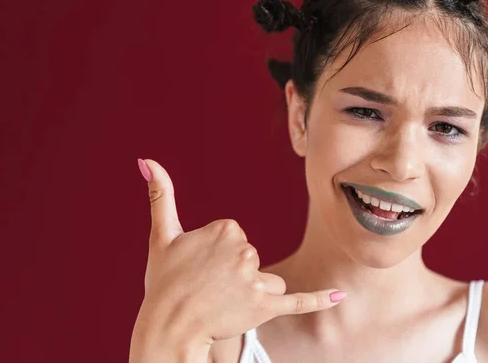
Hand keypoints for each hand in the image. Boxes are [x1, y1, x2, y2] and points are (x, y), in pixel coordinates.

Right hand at [130, 159, 344, 360]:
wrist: (167, 328)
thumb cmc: (164, 282)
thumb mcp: (162, 237)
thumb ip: (160, 196)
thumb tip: (146, 159)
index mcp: (227, 228)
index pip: (235, 237)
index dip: (216, 255)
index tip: (199, 267)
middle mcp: (245, 251)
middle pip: (251, 259)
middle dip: (233, 274)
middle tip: (208, 287)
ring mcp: (256, 281)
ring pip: (265, 281)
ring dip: (250, 294)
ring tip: (223, 304)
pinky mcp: (265, 308)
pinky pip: (299, 301)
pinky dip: (321, 299)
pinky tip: (341, 294)